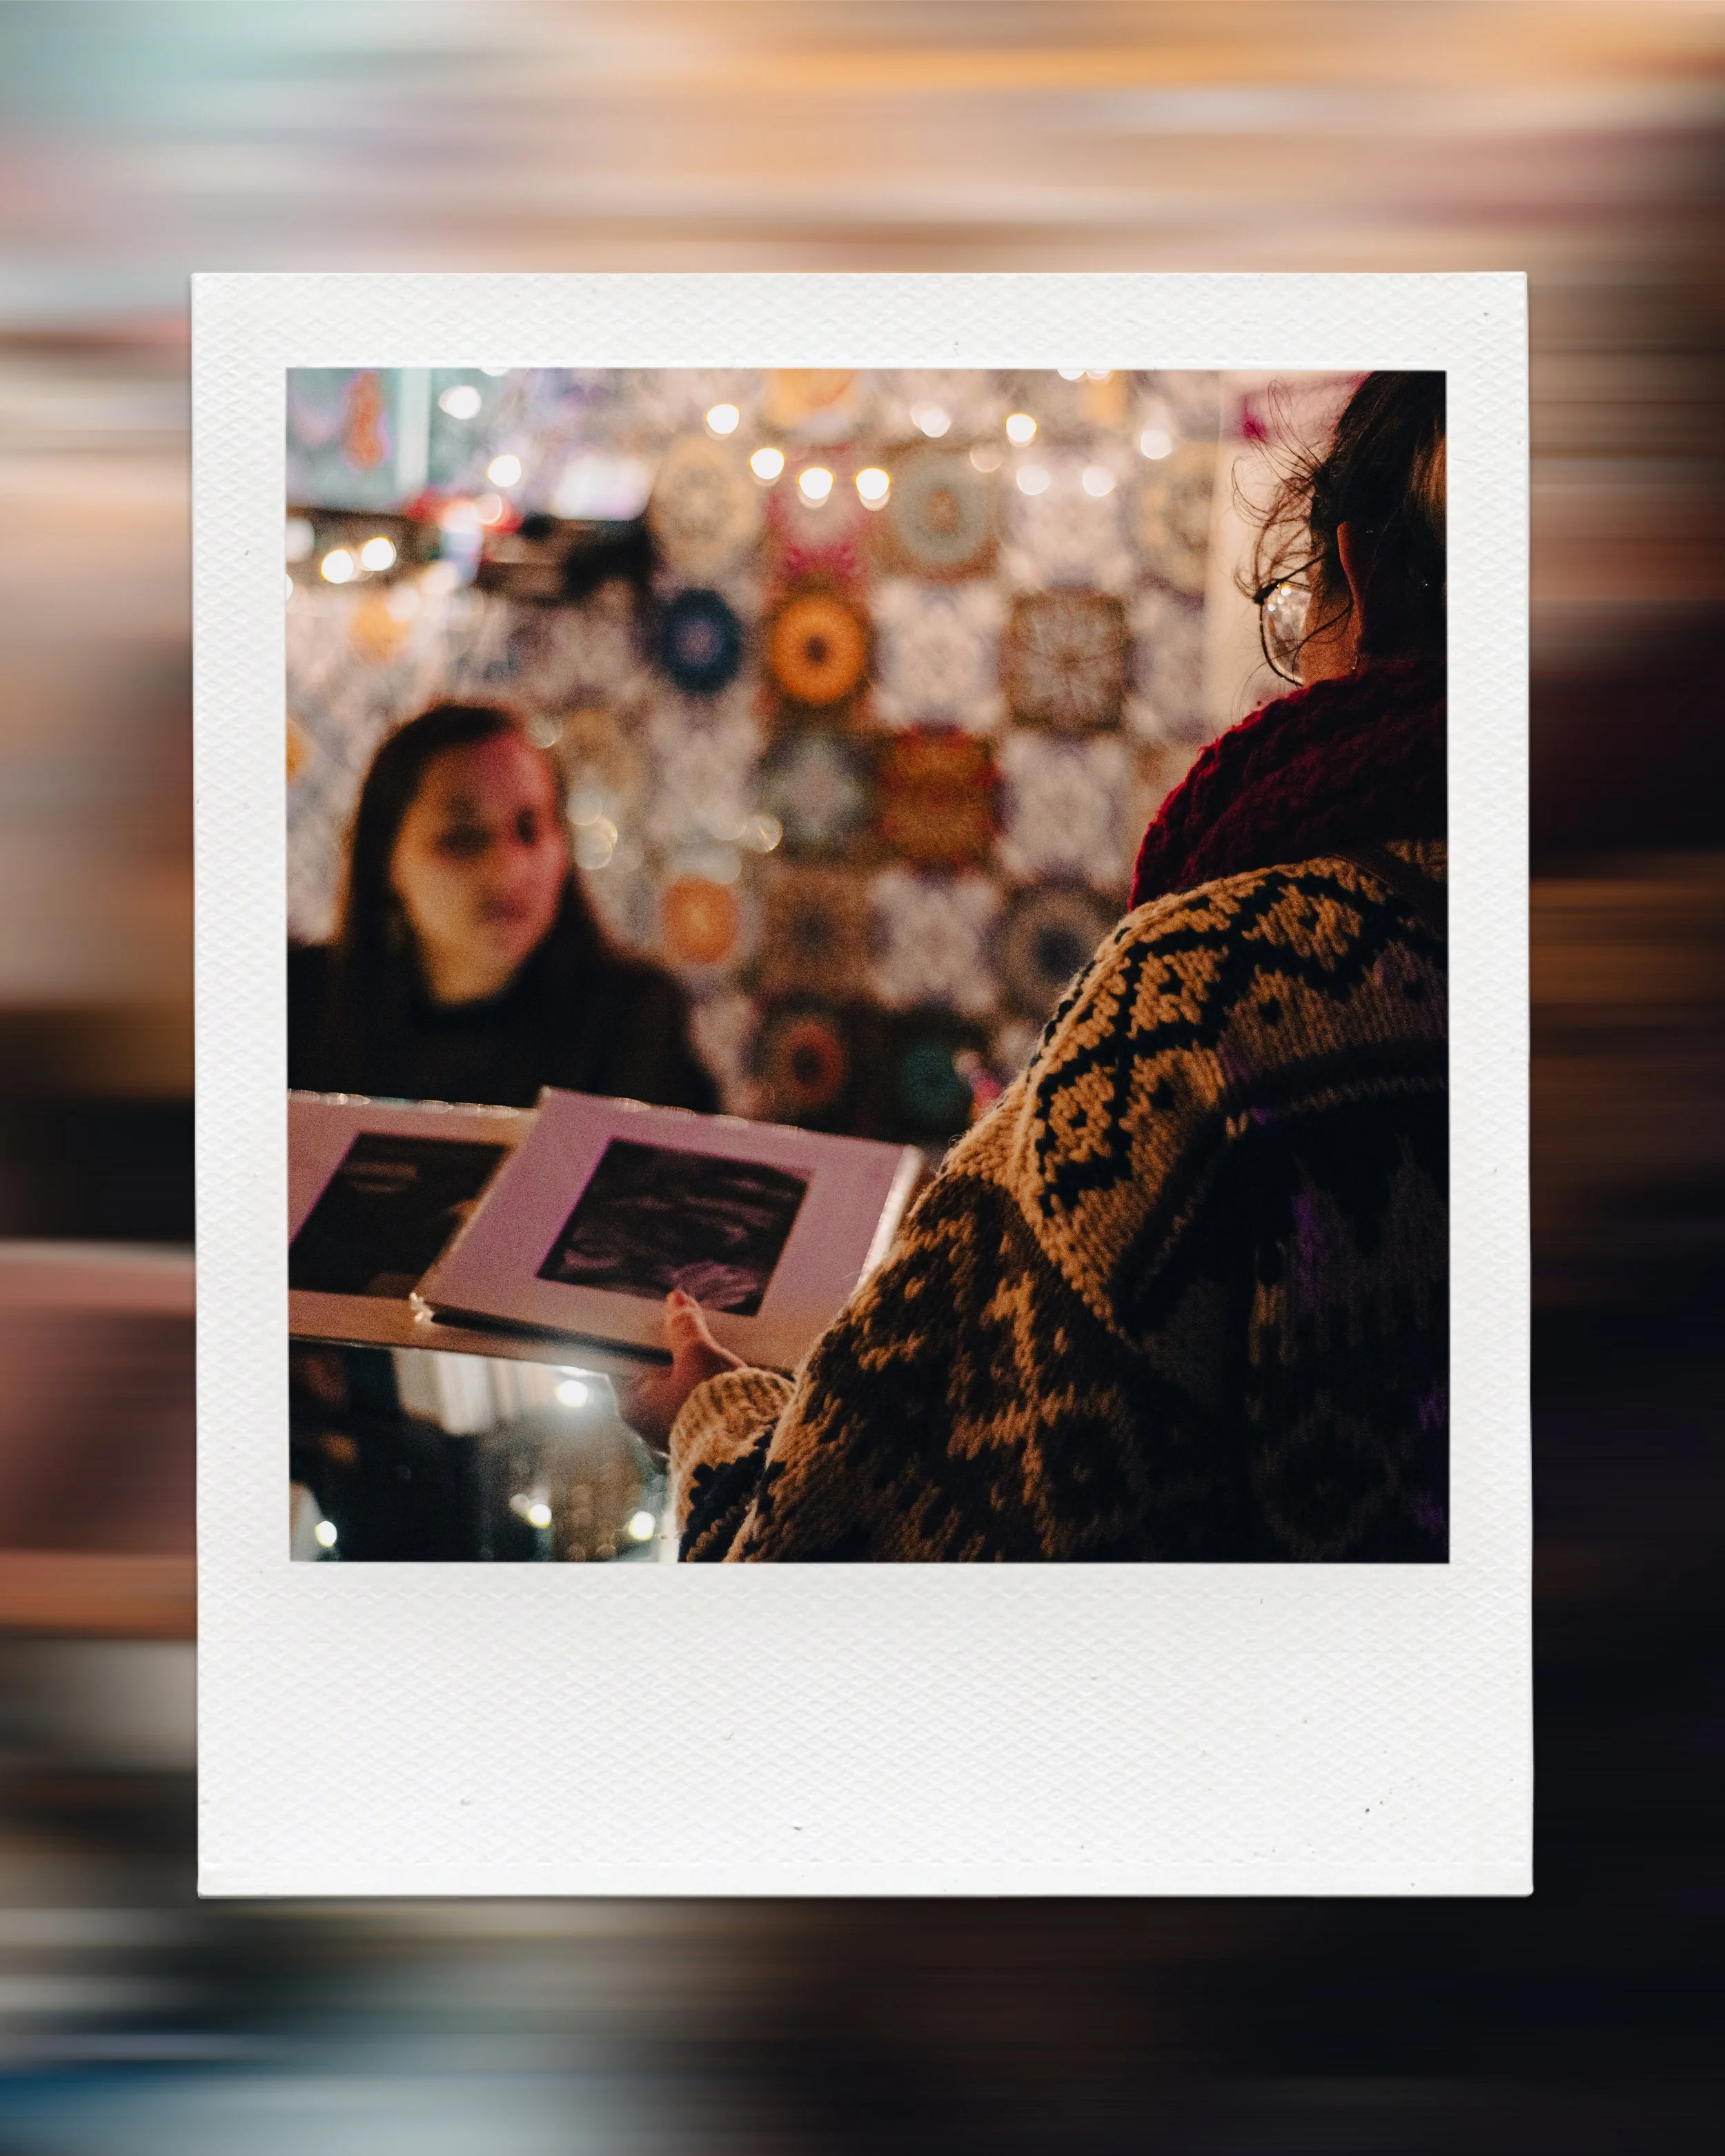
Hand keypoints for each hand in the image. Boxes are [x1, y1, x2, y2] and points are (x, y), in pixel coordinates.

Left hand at [621, 1289, 744, 1453]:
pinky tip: (720, 1372)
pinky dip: (703, 1387)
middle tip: (688, 1326)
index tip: (658, 1318)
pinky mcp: (695, 1437)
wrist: (746, 1448)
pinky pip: (693, 1402)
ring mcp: (669, 1431)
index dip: (642, 1336)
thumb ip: (684, 1326)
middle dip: (671, 1351)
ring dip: (690, 1368)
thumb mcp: (697, 1354)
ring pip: (675, 1387)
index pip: (626, 1359)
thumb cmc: (711, 1402)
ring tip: (708, 1347)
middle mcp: (643, 1420)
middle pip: (652, 1372)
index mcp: (630, 1401)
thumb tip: (675, 1298)